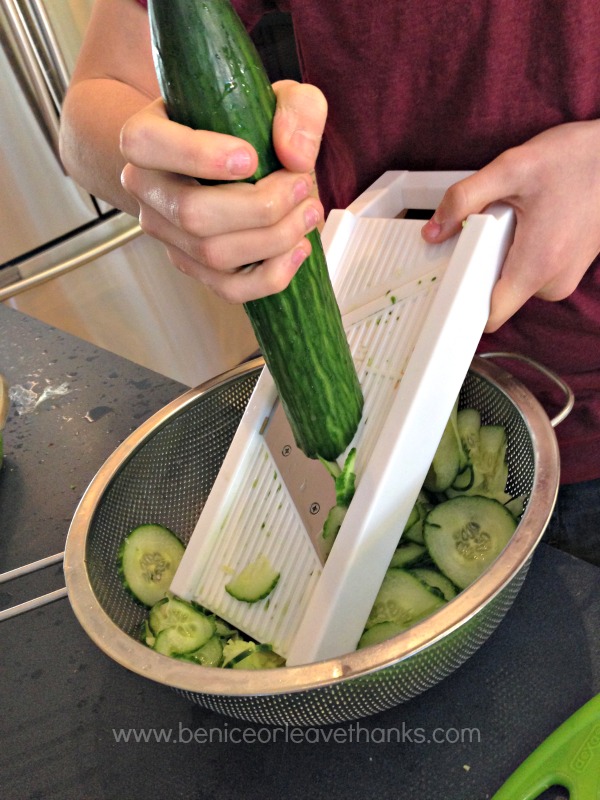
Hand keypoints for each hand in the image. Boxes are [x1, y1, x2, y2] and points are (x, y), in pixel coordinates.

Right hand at [119, 80, 327, 302]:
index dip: (196, 154)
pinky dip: (272, 276)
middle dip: (259, 207)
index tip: (250, 158)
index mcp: (148, 137)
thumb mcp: (276, 96)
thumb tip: (295, 157)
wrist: (227, 162)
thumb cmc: (241, 125)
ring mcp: (168, 236)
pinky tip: (298, 248)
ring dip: (274, 238)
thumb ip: (296, 109)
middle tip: (300, 186)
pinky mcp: (195, 268)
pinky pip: (229, 289)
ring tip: (307, 212)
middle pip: (191, 214)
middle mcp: (149, 190)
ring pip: (214, 254)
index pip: (144, 144)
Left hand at [421, 120, 599, 330]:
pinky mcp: (568, 271)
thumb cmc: (575, 159)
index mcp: (538, 266)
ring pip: (512, 283)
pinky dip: (519, 253)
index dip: (464, 305)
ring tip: (517, 219)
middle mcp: (554, 282)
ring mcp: (564, 279)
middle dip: (481, 267)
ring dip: (501, 256)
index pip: (490, 315)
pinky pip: (530, 274)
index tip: (449, 286)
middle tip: (490, 228)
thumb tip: (434, 230)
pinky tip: (530, 223)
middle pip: (496, 296)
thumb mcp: (511, 168)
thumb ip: (464, 199)